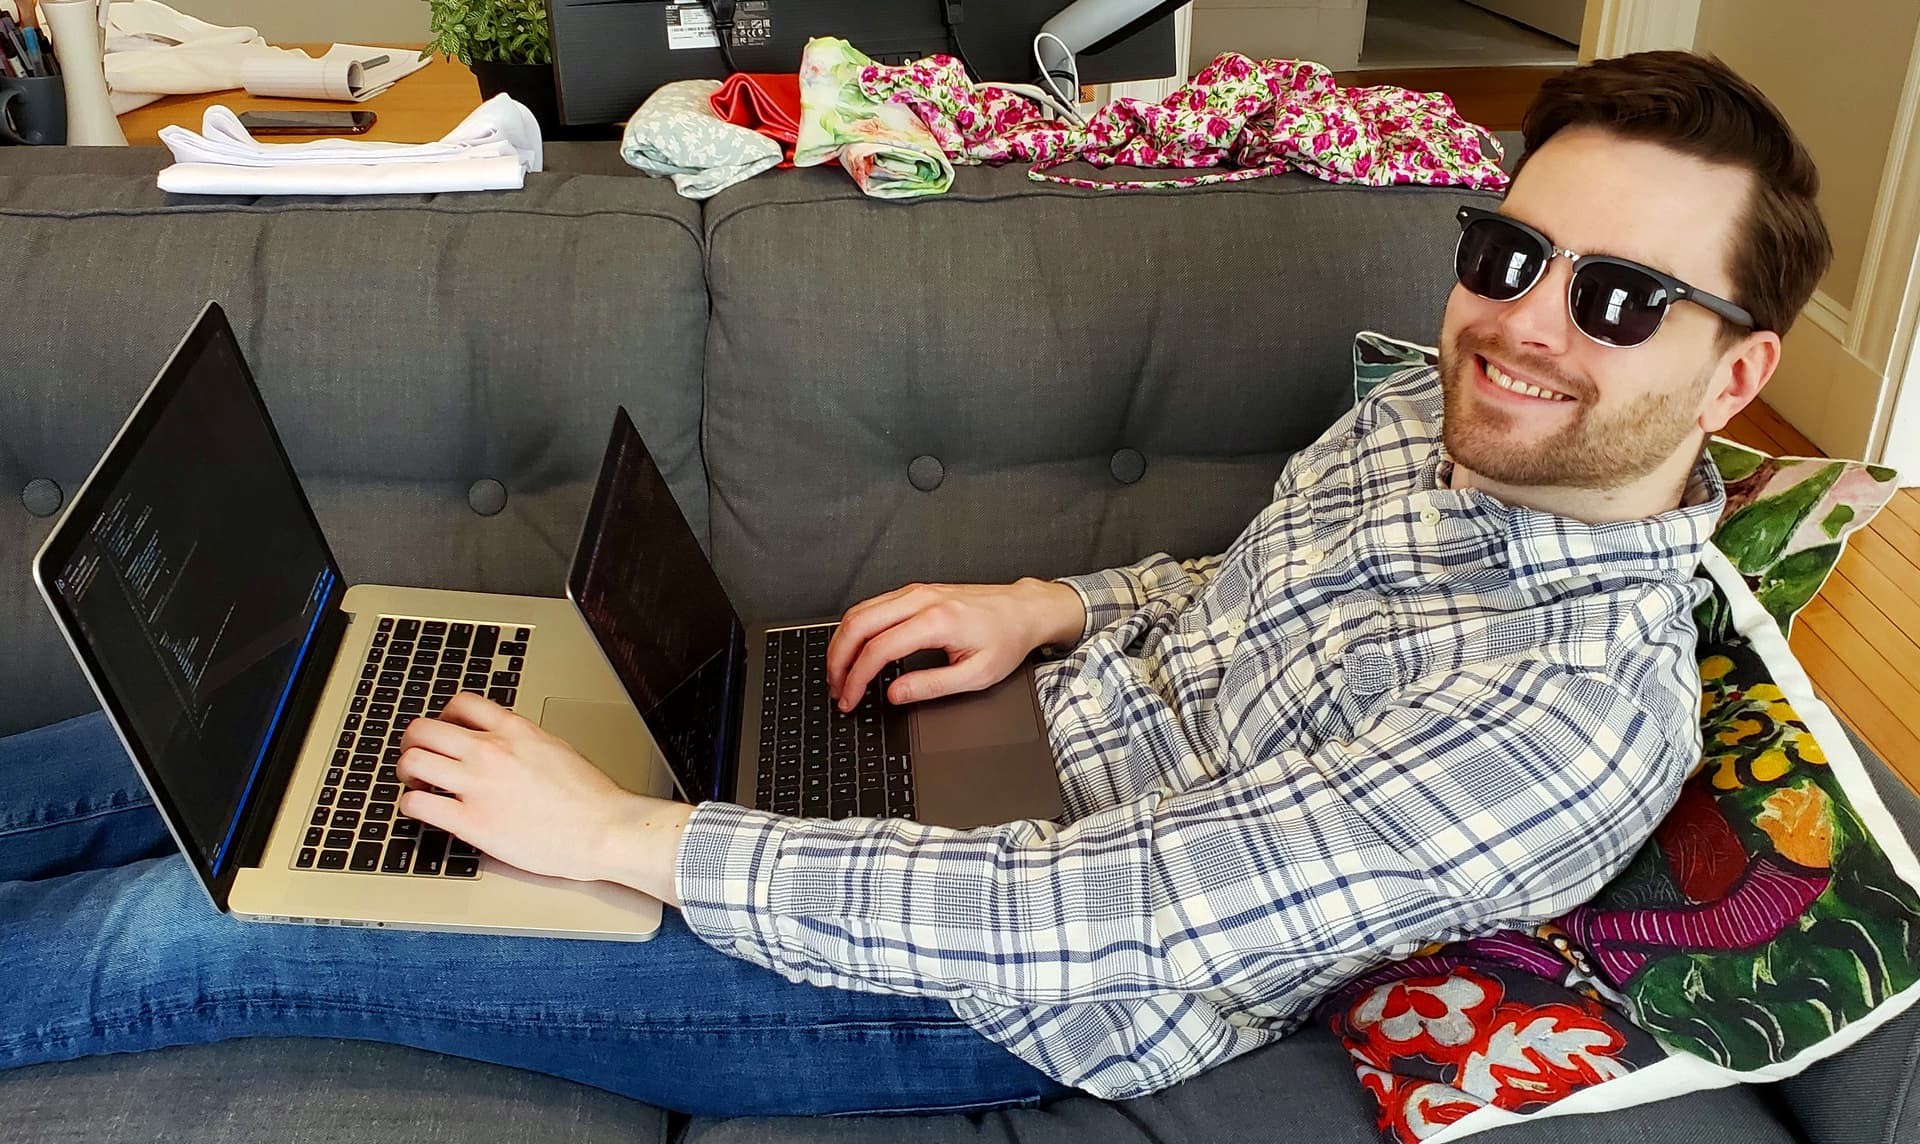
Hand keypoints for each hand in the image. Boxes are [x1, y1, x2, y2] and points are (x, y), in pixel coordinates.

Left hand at [395, 693, 690, 902]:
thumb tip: (503, 743)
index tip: (443, 729)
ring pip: (413, 761)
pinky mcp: (470, 822)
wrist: (602, 830)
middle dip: (413, 741)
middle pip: (425, 729)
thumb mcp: (555, 749)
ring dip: (406, 771)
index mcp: (514, 731)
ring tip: (416, 782)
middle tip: (417, 755)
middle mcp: (490, 752)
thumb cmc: (588, 797)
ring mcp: (477, 786)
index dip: (443, 715)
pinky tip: (421, 809)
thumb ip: (522, 741)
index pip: (461, 704)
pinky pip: (418, 804)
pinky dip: (410, 804)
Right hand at [825, 578, 1084, 711]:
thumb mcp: (976, 675)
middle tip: (837, 688)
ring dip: (842, 643)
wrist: (1024, 610)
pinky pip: (872, 605)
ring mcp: (916, 591)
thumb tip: (894, 694)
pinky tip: (855, 649)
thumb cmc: (1006, 639)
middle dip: (839, 659)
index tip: (851, 699)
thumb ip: (931, 686)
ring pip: (860, 611)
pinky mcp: (915, 591)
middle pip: (858, 624)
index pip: (879, 649)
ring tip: (841, 673)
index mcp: (937, 621)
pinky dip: (856, 629)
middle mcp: (921, 600)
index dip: (857, 679)